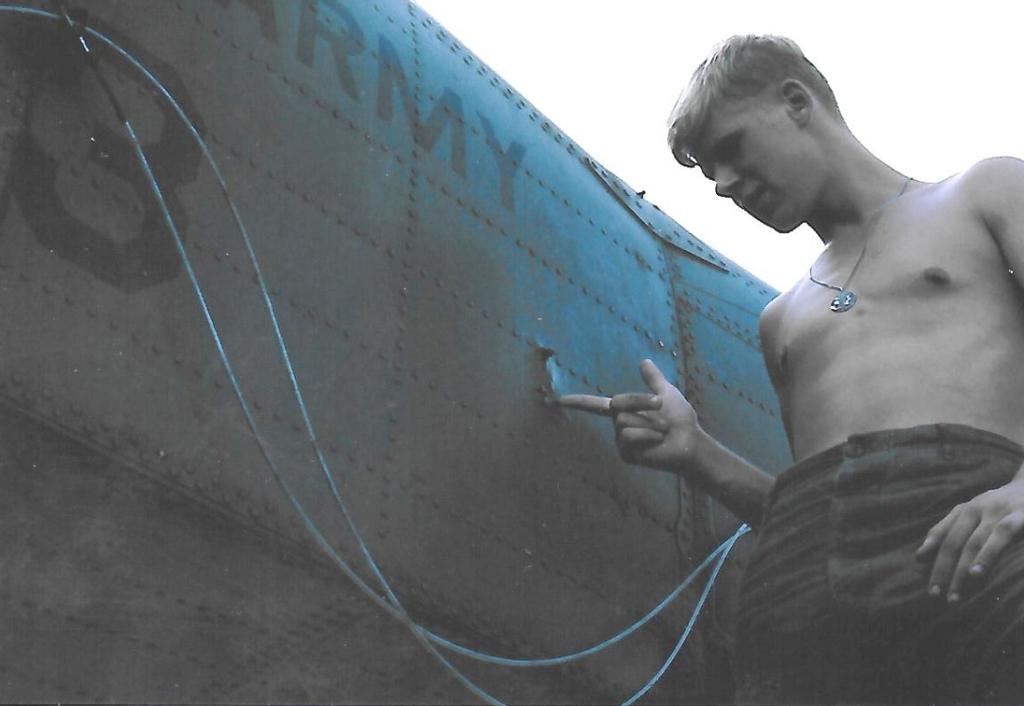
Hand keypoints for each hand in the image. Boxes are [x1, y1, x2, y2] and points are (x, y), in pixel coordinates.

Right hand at [557, 359, 700, 470]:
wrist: (690, 441)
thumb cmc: (681, 419)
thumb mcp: (666, 393)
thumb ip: (653, 379)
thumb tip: (644, 360)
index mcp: (624, 411)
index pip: (595, 405)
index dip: (577, 402)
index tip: (557, 400)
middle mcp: (619, 425)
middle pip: (618, 404)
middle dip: (641, 402)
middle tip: (660, 407)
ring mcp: (621, 442)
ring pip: (625, 422)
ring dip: (649, 422)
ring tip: (662, 431)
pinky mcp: (627, 455)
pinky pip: (630, 437)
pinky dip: (648, 435)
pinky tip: (657, 442)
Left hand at [916, 478, 1023, 602]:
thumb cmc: (1004, 506)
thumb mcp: (977, 513)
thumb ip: (950, 530)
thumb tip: (920, 557)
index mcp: (965, 510)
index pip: (941, 533)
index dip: (929, 554)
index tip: (920, 576)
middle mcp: (977, 508)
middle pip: (953, 542)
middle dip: (942, 569)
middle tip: (935, 595)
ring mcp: (997, 512)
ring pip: (973, 543)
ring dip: (961, 569)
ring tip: (954, 591)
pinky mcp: (1019, 517)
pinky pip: (1000, 537)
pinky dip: (986, 555)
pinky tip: (977, 573)